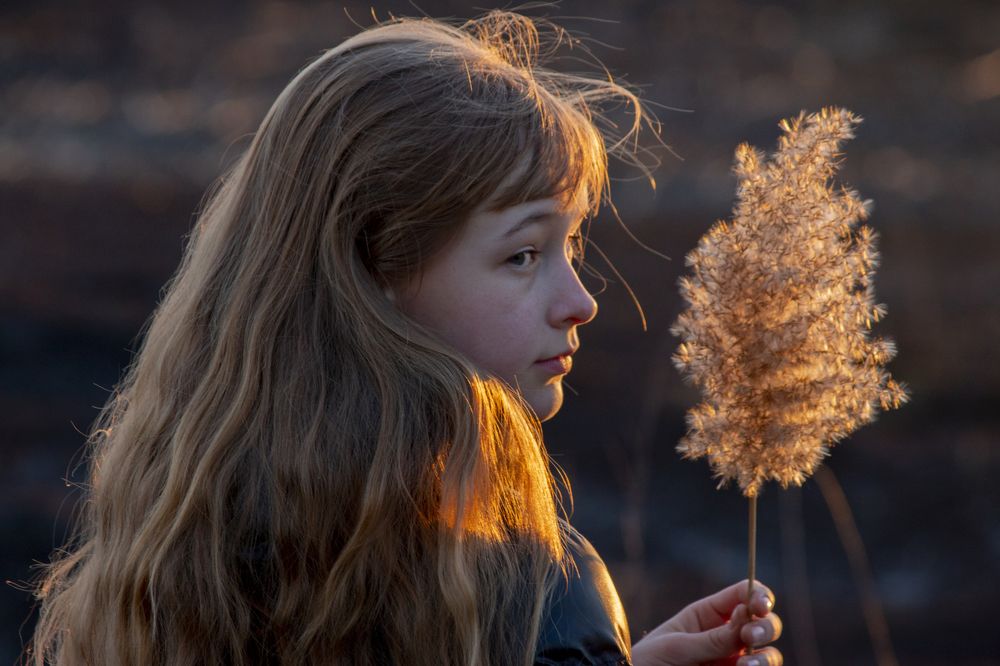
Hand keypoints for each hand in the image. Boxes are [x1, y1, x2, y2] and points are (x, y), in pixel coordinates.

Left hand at [630, 580, 781, 665]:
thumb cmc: (649, 661)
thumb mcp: (676, 646)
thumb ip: (712, 638)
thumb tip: (747, 618)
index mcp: (708, 614)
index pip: (743, 594)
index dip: (758, 595)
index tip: (759, 606)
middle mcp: (726, 635)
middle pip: (765, 622)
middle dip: (765, 626)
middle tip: (750, 636)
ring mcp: (733, 660)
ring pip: (768, 653)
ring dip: (766, 657)